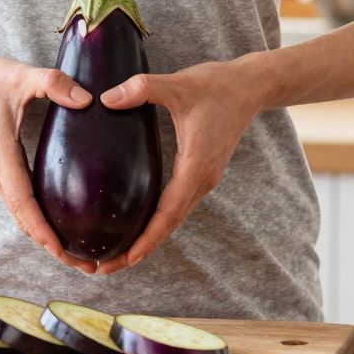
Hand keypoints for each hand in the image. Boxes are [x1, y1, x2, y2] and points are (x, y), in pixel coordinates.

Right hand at [0, 52, 98, 272]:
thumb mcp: (22, 76)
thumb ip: (55, 85)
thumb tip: (88, 100)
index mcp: (0, 155)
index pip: (21, 202)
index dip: (42, 229)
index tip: (62, 251)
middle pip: (23, 220)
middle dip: (52, 246)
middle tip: (87, 266)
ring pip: (21, 215)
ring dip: (46, 237)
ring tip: (78, 255)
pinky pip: (20, 203)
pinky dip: (38, 220)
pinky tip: (60, 225)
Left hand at [94, 57, 270, 274]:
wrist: (250, 86)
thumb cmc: (217, 85)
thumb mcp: (178, 84)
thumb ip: (142, 89)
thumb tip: (106, 99)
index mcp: (196, 167)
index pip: (168, 213)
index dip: (146, 239)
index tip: (125, 259)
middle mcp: (201, 181)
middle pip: (167, 226)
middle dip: (137, 250)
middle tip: (104, 268)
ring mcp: (202, 179)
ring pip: (172, 220)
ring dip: (146, 240)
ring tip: (114, 257)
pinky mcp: (199, 174)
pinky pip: (175, 206)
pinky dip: (156, 222)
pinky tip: (134, 226)